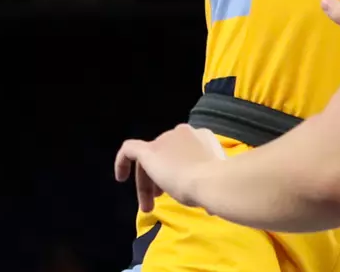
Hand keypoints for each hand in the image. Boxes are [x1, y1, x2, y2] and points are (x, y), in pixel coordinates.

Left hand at [114, 124, 228, 212]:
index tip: (178, 191)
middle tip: (159, 200)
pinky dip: (122, 162)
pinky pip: (129, 150)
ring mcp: (165, 140)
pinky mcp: (149, 150)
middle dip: (160, 179)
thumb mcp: (214, 180)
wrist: (212, 181)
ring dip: (148, 182)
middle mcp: (183, 133)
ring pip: (151, 158)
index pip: (184, 153)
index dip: (178, 171)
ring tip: (148, 206)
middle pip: (165, 155)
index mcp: (202, 138)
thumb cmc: (219, 183)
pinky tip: (120, 177)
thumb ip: (207, 182)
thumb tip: (210, 205)